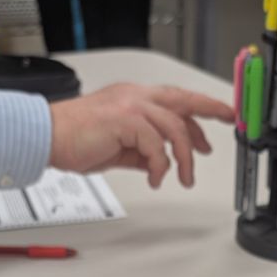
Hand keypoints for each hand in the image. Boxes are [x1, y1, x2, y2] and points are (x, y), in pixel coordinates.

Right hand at [48, 83, 234, 188]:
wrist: (46, 137)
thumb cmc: (74, 141)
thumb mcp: (118, 149)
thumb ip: (141, 153)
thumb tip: (159, 164)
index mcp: (134, 99)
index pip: (176, 100)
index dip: (201, 110)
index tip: (220, 118)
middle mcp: (135, 97)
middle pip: (183, 100)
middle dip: (211, 109)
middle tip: (230, 120)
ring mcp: (130, 106)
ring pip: (174, 127)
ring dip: (184, 157)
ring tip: (184, 178)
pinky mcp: (124, 120)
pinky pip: (155, 145)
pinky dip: (160, 165)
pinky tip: (155, 178)